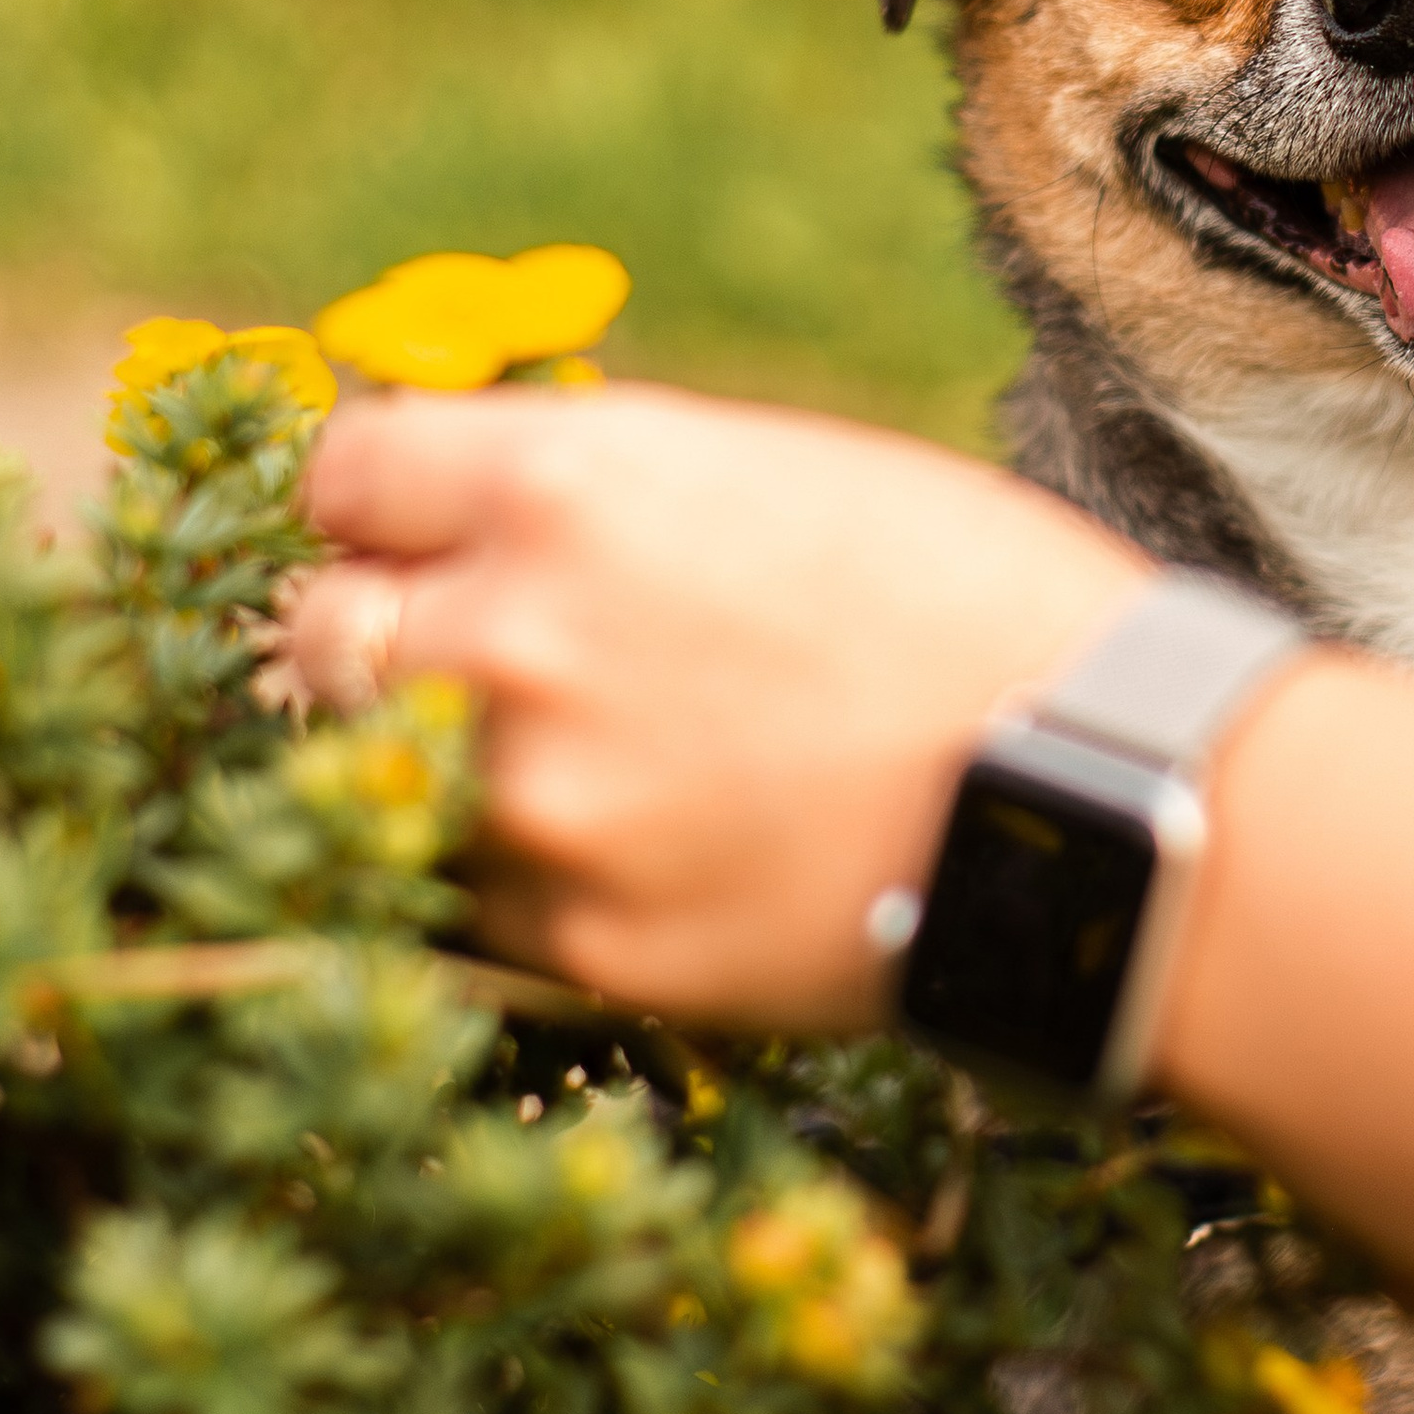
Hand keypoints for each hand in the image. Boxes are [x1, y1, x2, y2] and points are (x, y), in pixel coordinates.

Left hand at [291, 383, 1144, 1018]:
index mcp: (564, 482)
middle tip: (468, 660)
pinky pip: (472, 908)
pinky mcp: (580, 944)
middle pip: (314, 634)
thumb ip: (595, 485)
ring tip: (569, 765)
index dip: (378, 505)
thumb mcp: (767, 470)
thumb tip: (467, 501)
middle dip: (377, 639)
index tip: (409, 531)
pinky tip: (634, 854)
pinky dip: (522, 884)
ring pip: (374, 785)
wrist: (1099, 789)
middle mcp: (513, 635)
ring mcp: (536, 804)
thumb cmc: (963, 596)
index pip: (343, 474)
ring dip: (438, 772)